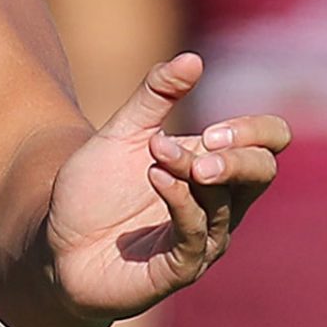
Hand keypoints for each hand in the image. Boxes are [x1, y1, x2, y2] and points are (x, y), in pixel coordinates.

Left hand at [46, 54, 287, 320]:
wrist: (56, 242)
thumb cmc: (96, 190)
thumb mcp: (122, 132)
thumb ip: (155, 95)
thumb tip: (193, 58)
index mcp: (216, 167)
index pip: (269, 143)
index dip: (254, 130)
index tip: (211, 127)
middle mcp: (220, 205)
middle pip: (262, 173)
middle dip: (237, 154)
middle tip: (205, 140)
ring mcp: (202, 239)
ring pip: (224, 204)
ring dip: (191, 171)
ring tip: (158, 152)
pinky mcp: (177, 268)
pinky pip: (194, 236)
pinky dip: (179, 203)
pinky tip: (158, 178)